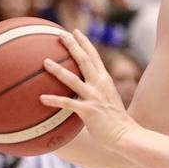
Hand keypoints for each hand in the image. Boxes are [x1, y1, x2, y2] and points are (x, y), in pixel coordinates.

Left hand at [41, 29, 135, 148]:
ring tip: (45, 62)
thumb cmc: (116, 121)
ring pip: (72, 79)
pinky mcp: (88, 111)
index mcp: (105, 80)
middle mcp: (100, 85)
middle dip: (72, 45)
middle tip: (60, 34)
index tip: (75, 31)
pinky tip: (42, 98)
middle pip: (84, 60)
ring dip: (58, 70)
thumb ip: (98, 92)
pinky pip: (68, 103)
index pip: (94, 56)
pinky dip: (54, 100)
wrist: (126, 135)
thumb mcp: (109, 100)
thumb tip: (84, 91)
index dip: (85, 42)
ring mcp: (94, 97)